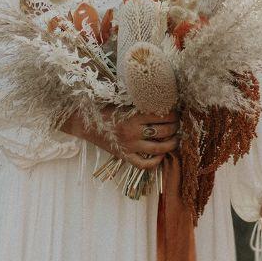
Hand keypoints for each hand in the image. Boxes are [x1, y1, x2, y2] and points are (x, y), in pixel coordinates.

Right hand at [61, 107, 179, 171]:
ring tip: (175, 139)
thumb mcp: (122, 100)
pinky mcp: (124, 156)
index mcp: (133, 115)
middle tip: (177, 124)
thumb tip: (160, 95)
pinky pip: (143, 164)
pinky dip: (155, 162)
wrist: (84, 123)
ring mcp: (129, 146)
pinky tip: (160, 155)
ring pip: (158, 149)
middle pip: (164, 131)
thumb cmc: (104, 108)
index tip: (175, 111)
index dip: (173, 114)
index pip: (162, 115)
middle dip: (175, 127)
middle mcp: (133, 132)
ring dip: (171, 144)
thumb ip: (139, 101)